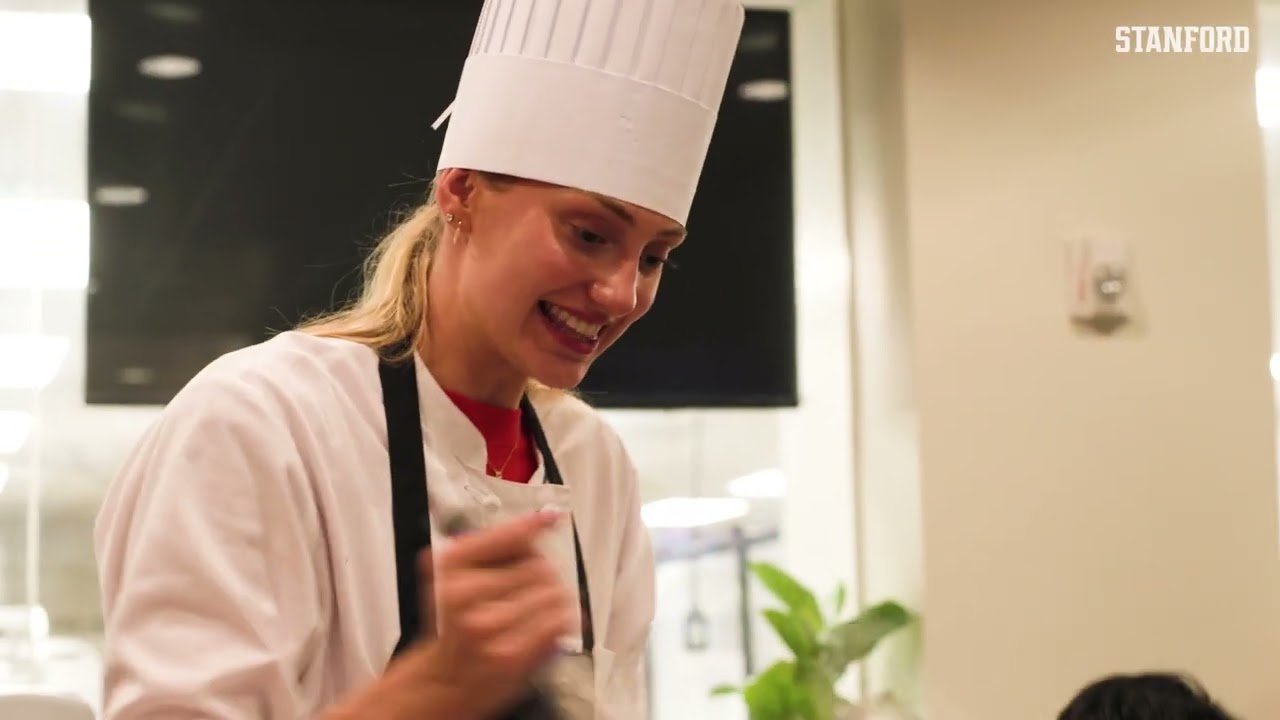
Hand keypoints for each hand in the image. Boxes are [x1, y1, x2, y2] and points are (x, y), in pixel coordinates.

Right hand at [426, 510, 572, 713]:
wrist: (445, 679)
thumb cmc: (454, 624)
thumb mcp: (456, 572)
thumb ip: (495, 542)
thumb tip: (541, 520)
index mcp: (450, 566)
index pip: (507, 537)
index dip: (531, 526)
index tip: (549, 517)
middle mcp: (464, 595)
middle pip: (538, 565)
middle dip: (539, 572)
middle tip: (522, 588)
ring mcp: (488, 626)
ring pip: (553, 592)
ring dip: (550, 597)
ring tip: (528, 608)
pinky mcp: (511, 655)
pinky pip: (559, 622)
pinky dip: (558, 621)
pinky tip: (537, 625)